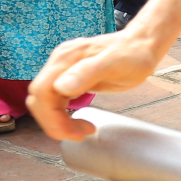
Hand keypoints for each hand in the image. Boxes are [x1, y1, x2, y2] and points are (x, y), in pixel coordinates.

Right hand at [27, 25, 167, 139]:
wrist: (142, 45)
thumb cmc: (133, 53)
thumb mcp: (115, 63)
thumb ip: (87, 73)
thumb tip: (61, 87)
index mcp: (66, 58)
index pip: (42, 92)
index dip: (51, 117)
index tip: (73, 132)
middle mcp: (60, 62)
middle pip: (39, 99)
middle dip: (53, 123)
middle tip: (79, 134)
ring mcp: (63, 70)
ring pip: (44, 102)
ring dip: (57, 121)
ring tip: (81, 130)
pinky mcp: (69, 78)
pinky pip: (54, 101)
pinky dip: (61, 115)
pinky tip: (77, 120)